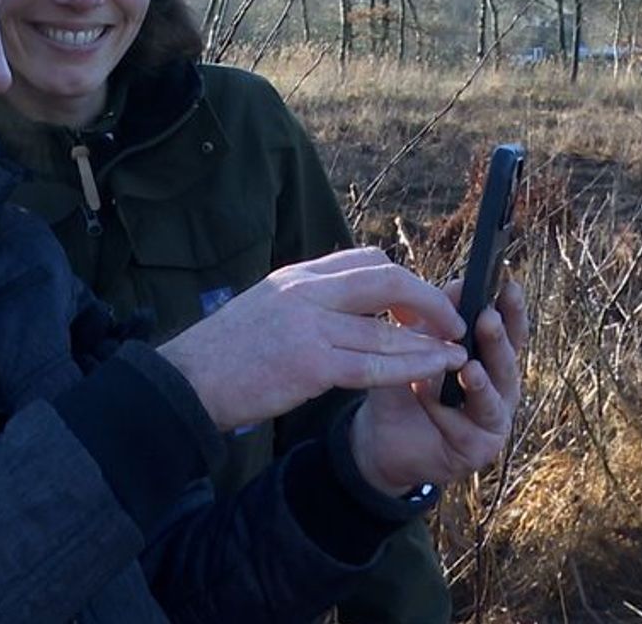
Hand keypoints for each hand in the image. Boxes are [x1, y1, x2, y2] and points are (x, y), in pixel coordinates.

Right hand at [157, 248, 471, 431]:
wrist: (184, 382)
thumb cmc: (220, 355)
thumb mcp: (262, 309)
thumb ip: (303, 302)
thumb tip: (341, 306)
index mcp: (295, 277)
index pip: (364, 259)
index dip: (403, 278)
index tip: (421, 301)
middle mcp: (305, 292)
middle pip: (387, 278)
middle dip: (428, 299)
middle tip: (452, 321)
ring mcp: (308, 326)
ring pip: (387, 326)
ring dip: (428, 341)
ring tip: (458, 354)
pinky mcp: (309, 364)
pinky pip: (373, 364)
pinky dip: (408, 368)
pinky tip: (431, 374)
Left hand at [350, 277, 528, 493]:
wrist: (382, 436)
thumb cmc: (407, 385)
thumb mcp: (419, 343)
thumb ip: (439, 318)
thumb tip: (458, 283)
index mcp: (492, 360)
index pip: (511, 333)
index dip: (513, 312)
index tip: (509, 287)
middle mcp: (500, 390)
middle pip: (507, 364)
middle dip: (498, 341)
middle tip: (488, 318)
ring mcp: (493, 421)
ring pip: (493, 400)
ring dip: (480, 383)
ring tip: (469, 368)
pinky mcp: (476, 449)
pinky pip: (464, 429)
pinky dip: (444, 413)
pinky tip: (427, 398)